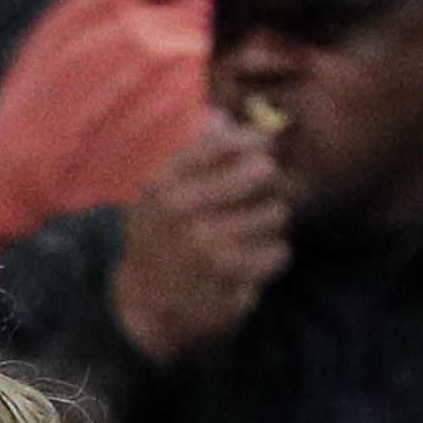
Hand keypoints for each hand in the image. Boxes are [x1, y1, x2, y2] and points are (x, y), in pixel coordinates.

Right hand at [113, 112, 291, 366]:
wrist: (143, 307)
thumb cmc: (160, 240)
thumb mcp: (160, 194)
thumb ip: (192, 155)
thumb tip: (220, 114)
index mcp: (167, 186)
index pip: (226, 142)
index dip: (254, 140)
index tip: (262, 149)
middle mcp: (185, 214)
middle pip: (263, 172)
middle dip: (267, 185)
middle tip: (256, 199)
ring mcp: (209, 248)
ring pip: (277, 214)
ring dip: (270, 226)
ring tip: (247, 236)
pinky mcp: (231, 280)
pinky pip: (279, 253)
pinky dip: (270, 259)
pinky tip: (249, 264)